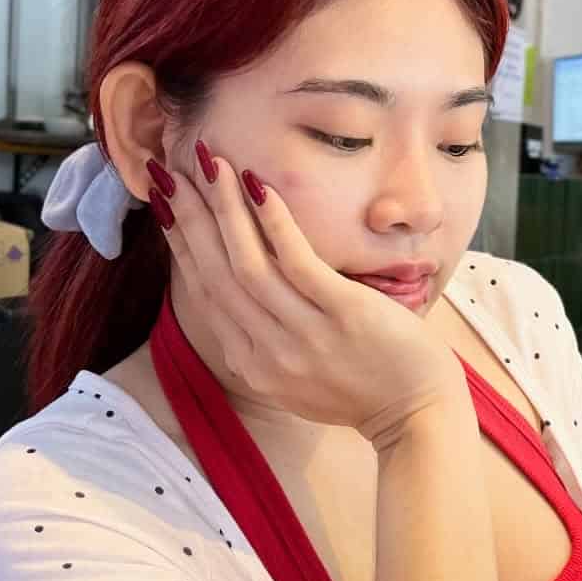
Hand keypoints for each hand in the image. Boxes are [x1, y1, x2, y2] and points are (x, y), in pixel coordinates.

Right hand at [153, 143, 466, 449]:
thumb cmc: (362, 388)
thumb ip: (264, 341)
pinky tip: (259, 186)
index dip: (181, 244)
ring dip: (224, 210)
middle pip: (216, 274)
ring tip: (211, 165)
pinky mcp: (344, 314)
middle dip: (189, 218)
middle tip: (168, 171)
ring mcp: (305, 334)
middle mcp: (268, 352)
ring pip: (248, 265)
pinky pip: (299, 263)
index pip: (205, 293)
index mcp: (252, 364)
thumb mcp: (295, 377)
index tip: (166, 203)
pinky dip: (275, 224)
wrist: (415, 415)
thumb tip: (242, 294)